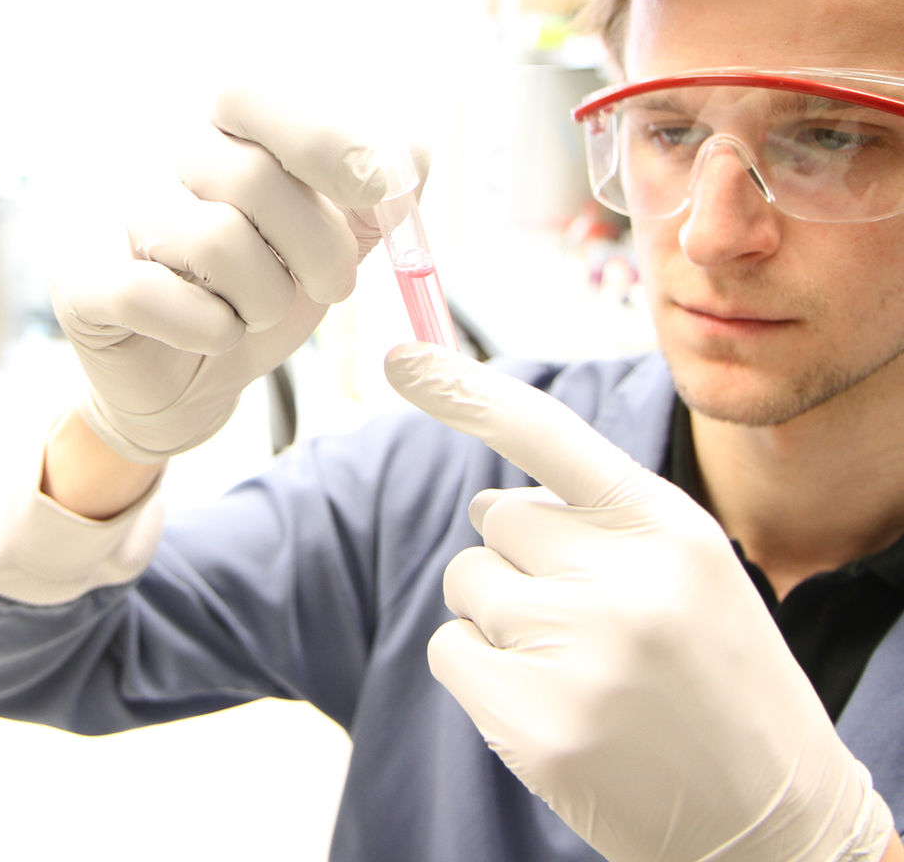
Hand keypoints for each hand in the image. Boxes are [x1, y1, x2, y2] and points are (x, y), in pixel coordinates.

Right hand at [51, 87, 427, 462]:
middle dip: (321, 253)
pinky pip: (152, 296)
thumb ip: (381, 187)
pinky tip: (212, 332)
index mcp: (221, 124)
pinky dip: (210, 330)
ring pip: (215, 241)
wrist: (197, 370)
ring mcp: (112, 211)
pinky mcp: (81, 278)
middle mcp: (157, 151)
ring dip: (267, 300)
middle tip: (330, 285)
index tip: (384, 193)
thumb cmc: (270, 285)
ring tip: (260, 309)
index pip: (255, 91)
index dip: (329, 139)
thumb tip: (405, 162)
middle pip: (255, 179)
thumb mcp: (342, 230)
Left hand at [384, 343, 893, 861]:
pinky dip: (479, 668)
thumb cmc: (718, 672)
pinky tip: (548, 702)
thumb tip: (483, 500)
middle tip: (586, 611)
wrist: (773, 819)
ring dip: (500, 612)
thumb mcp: (687, 567)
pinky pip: (449, 649)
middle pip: (495, 517)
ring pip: (466, 581)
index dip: (467, 391)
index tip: (401, 359)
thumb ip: (596, 518)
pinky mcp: (534, 727)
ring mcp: (577, 656)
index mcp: (668, 526)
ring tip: (576, 660)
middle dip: (521, 555)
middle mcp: (623, 581)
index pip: (549, 435)